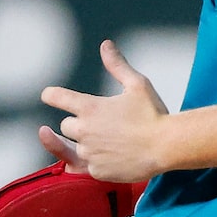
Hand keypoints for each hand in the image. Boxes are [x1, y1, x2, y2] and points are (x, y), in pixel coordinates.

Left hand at [40, 40, 169, 182]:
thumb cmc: (154, 114)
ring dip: (86, 144)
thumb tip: (105, 45)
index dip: (52, 95)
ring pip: (75, 148)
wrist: (167, 146)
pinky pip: (87, 166)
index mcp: (90, 107)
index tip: (49, 96)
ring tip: (110, 142)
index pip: (57, 97)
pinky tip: (114, 156)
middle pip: (66, 126)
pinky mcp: (96, 171)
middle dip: (78, 124)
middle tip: (101, 125)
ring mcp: (89, 153)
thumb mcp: (137, 84)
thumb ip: (117, 66)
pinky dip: (96, 162)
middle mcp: (84, 130)